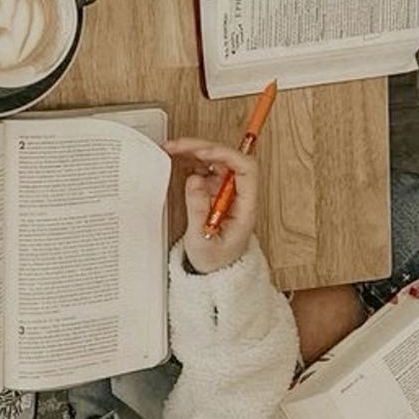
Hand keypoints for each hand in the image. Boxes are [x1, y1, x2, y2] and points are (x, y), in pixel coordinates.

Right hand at [166, 137, 257, 274]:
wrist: (214, 272)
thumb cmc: (215, 261)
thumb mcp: (204, 241)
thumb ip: (199, 212)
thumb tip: (195, 181)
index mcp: (245, 206)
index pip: (245, 169)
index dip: (226, 155)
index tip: (203, 154)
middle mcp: (238, 194)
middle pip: (228, 159)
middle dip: (203, 148)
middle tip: (178, 146)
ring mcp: (226, 190)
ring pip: (216, 160)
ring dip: (195, 150)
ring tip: (173, 148)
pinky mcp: (214, 190)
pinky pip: (206, 168)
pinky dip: (191, 160)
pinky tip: (177, 158)